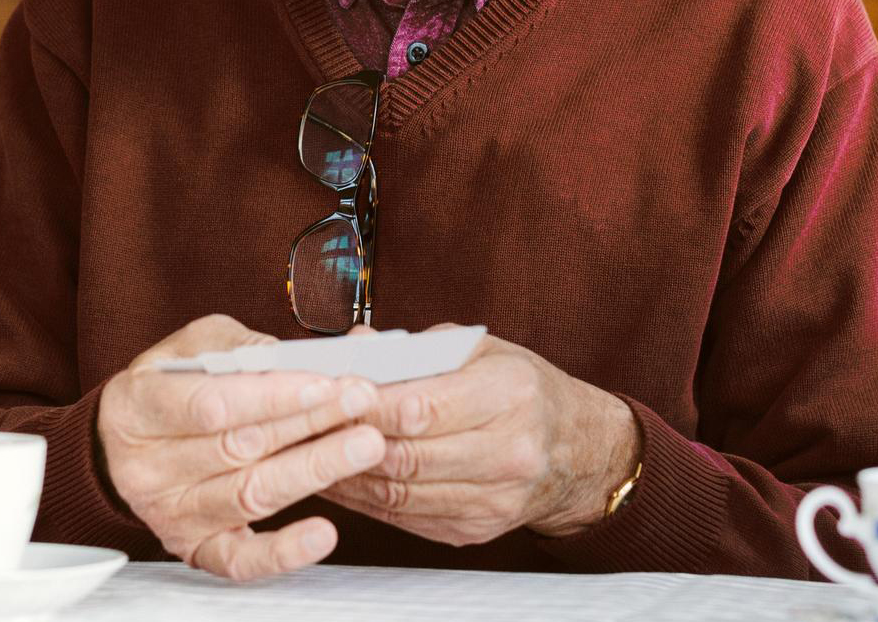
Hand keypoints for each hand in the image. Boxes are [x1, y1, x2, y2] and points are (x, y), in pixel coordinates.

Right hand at [97, 315, 384, 580]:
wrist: (122, 446)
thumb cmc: (166, 389)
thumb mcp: (188, 348)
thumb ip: (236, 347)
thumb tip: (289, 357)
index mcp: (139, 407)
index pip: (212, 404)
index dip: (273, 395)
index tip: (326, 382)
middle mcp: (149, 467)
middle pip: (239, 447)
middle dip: (309, 422)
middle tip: (361, 402)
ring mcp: (172, 512)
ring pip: (250, 494)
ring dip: (314, 469)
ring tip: (363, 445)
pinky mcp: (197, 548)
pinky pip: (241, 559)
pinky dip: (284, 551)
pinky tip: (323, 533)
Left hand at [320, 327, 638, 544]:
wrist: (577, 452)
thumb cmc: (522, 391)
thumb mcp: (481, 350)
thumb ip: (416, 349)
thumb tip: (354, 347)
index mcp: (510, 396)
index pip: (422, 407)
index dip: (366, 405)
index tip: (326, 392)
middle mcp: (508, 453)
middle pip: (406, 455)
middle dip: (346, 441)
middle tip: (300, 425)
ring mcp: (492, 500)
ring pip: (399, 493)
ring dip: (346, 475)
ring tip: (306, 453)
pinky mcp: (474, 530)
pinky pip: (405, 517)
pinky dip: (364, 498)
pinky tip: (338, 479)